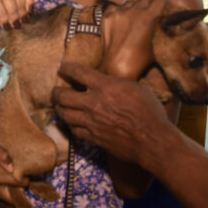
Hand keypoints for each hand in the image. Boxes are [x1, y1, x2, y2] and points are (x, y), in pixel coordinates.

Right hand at [0, 134, 25, 200]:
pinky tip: (6, 186)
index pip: (17, 184)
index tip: (33, 177)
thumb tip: (13, 167)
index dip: (27, 181)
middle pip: (11, 199)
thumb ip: (2, 156)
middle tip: (30, 187)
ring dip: (12, 196)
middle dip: (22, 195)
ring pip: (3, 199)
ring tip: (20, 187)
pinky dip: (2, 194)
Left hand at [53, 62, 172, 167]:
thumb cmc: (150, 113)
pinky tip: (71, 122)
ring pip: (64, 113)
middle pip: (63, 95)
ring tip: (59, 105)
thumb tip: (107, 81)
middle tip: (55, 90)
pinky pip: (73, 129)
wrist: (152, 141)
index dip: (66, 68)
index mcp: (105, 86)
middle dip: (56, 91)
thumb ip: (117, 83)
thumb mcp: (136, 88)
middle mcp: (93, 103)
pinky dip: (69, 124)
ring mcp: (91, 122)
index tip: (61, 67)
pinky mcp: (93, 137)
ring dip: (59, 108)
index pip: (78, 72)